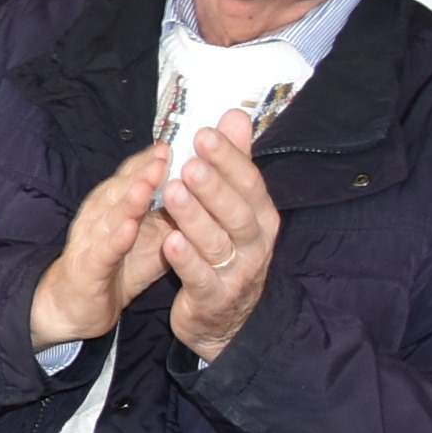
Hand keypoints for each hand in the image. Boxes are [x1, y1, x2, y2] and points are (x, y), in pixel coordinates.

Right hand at [29, 145, 174, 350]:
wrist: (77, 306)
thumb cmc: (119, 265)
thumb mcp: (151, 234)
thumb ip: (172, 209)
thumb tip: (207, 182)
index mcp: (116, 204)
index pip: (135, 175)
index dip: (155, 158)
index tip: (180, 140)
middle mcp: (100, 215)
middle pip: (122, 188)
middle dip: (143, 171)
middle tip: (166, 153)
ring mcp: (90, 240)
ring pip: (110, 215)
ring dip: (129, 199)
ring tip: (148, 184)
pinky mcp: (87, 268)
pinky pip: (102, 252)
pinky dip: (115, 239)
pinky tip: (129, 229)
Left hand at [157, 113, 280, 361]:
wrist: (224, 317)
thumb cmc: (227, 250)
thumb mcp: (235, 207)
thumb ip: (235, 162)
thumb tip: (235, 115)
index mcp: (261, 217)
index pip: (249, 183)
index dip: (229, 159)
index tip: (204, 134)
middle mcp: (255, 244)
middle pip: (238, 212)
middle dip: (214, 186)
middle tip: (189, 162)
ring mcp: (237, 273)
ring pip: (218, 242)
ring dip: (195, 217)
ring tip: (172, 192)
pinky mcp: (214, 298)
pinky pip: (201, 278)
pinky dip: (187, 260)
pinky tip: (170, 241)